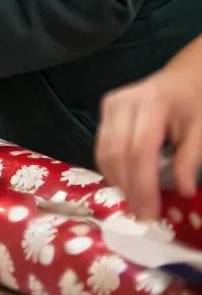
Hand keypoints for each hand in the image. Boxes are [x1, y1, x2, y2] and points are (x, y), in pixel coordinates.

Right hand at [96, 39, 201, 217]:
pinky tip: (128, 185)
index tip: (151, 214)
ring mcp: (110, 105)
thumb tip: (183, 192)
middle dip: (129, 190)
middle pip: (118, 154)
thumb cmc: (195, 103)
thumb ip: (189, 159)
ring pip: (105, 153)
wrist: (184, 77)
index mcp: (151, 103)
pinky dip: (113, 171)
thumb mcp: (201, 129)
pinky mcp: (105, 110)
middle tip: (143, 217)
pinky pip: (102, 148)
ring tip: (137, 205)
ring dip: (119, 183)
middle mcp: (123, 102)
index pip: (139, 150)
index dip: (143, 185)